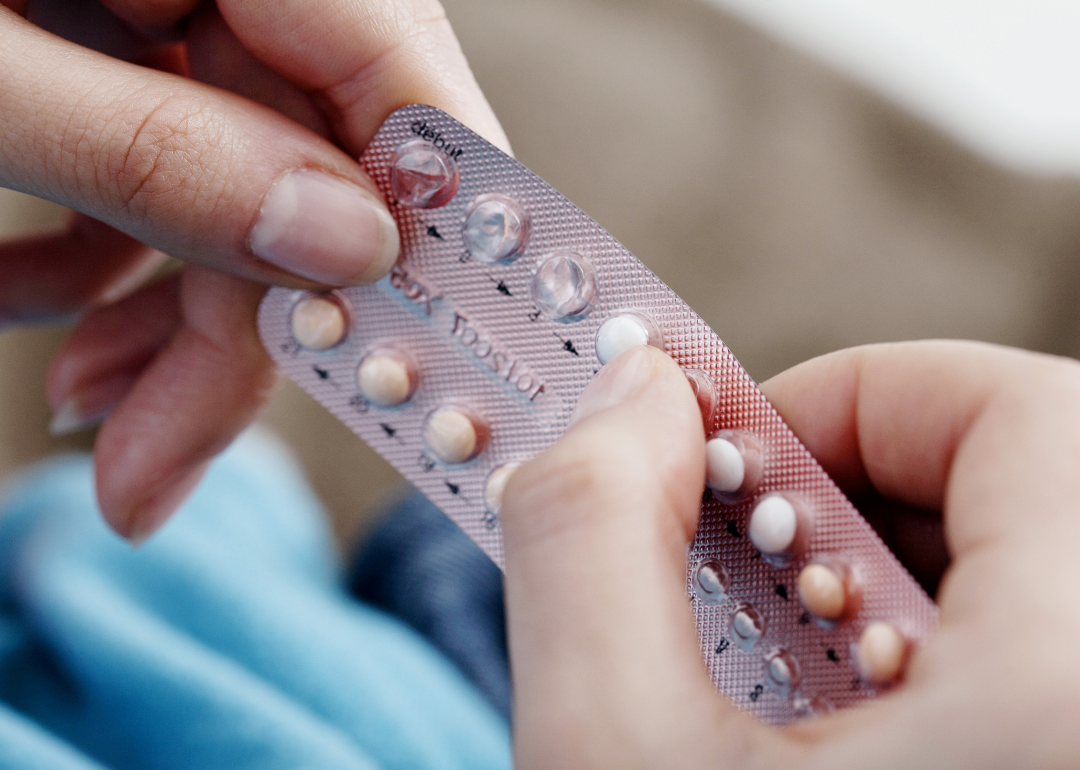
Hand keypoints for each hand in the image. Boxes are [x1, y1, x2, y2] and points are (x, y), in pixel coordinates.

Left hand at [0, 0, 506, 539]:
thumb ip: (159, 155)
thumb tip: (348, 253)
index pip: (405, 96)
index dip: (427, 248)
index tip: (408, 384)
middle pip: (318, 176)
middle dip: (241, 336)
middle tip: (157, 468)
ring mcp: (182, 13)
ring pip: (239, 193)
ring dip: (168, 315)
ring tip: (82, 399)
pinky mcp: (125, 48)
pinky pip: (162, 166)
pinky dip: (105, 253)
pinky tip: (34, 304)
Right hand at [501, 341, 1079, 768]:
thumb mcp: (611, 757)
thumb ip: (594, 536)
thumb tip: (633, 397)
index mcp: (1067, 695)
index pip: (1027, 414)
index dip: (864, 397)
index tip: (745, 460)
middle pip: (1043, 487)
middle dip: (867, 494)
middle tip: (753, 566)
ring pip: (1050, 575)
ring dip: (906, 582)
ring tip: (794, 666)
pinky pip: (1056, 662)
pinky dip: (953, 657)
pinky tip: (850, 730)